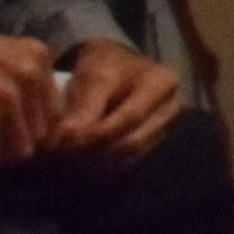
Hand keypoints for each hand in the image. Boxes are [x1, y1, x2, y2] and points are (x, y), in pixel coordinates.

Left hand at [39, 38, 190, 162]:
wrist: (119, 68)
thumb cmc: (107, 66)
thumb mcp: (95, 76)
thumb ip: (84, 106)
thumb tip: (67, 138)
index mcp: (162, 83)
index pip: (130, 117)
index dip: (96, 133)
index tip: (64, 140)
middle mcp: (171, 109)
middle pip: (133, 142)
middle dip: (94, 151)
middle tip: (62, 152)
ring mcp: (165, 129)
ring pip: (130, 158)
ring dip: (96, 163)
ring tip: (68, 156)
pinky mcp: (153, 145)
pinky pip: (127, 164)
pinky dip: (102, 166)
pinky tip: (82, 160)